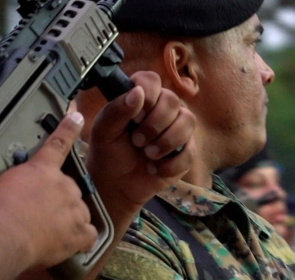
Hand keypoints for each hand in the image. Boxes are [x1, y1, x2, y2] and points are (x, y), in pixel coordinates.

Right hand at [0, 112, 96, 270]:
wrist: (3, 234)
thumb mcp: (4, 183)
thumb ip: (21, 180)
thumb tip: (21, 187)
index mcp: (42, 170)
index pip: (58, 144)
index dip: (69, 129)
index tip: (77, 117)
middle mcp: (64, 185)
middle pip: (71, 188)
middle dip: (60, 200)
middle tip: (41, 214)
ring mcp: (75, 208)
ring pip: (80, 212)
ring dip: (69, 220)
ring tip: (48, 232)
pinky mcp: (80, 231)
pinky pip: (89, 235)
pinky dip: (80, 240)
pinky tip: (68, 243)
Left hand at [86, 71, 194, 214]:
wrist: (117, 184)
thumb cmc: (109, 153)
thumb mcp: (104, 131)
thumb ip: (116, 110)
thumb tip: (138, 92)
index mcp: (140, 98)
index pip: (152, 80)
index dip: (148, 95)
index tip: (135, 117)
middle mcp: (162, 109)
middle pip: (173, 100)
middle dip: (155, 124)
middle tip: (137, 141)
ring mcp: (178, 129)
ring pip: (188, 121)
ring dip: (166, 142)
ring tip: (148, 155)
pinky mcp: (187, 151)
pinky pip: (190, 151)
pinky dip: (170, 164)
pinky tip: (155, 168)